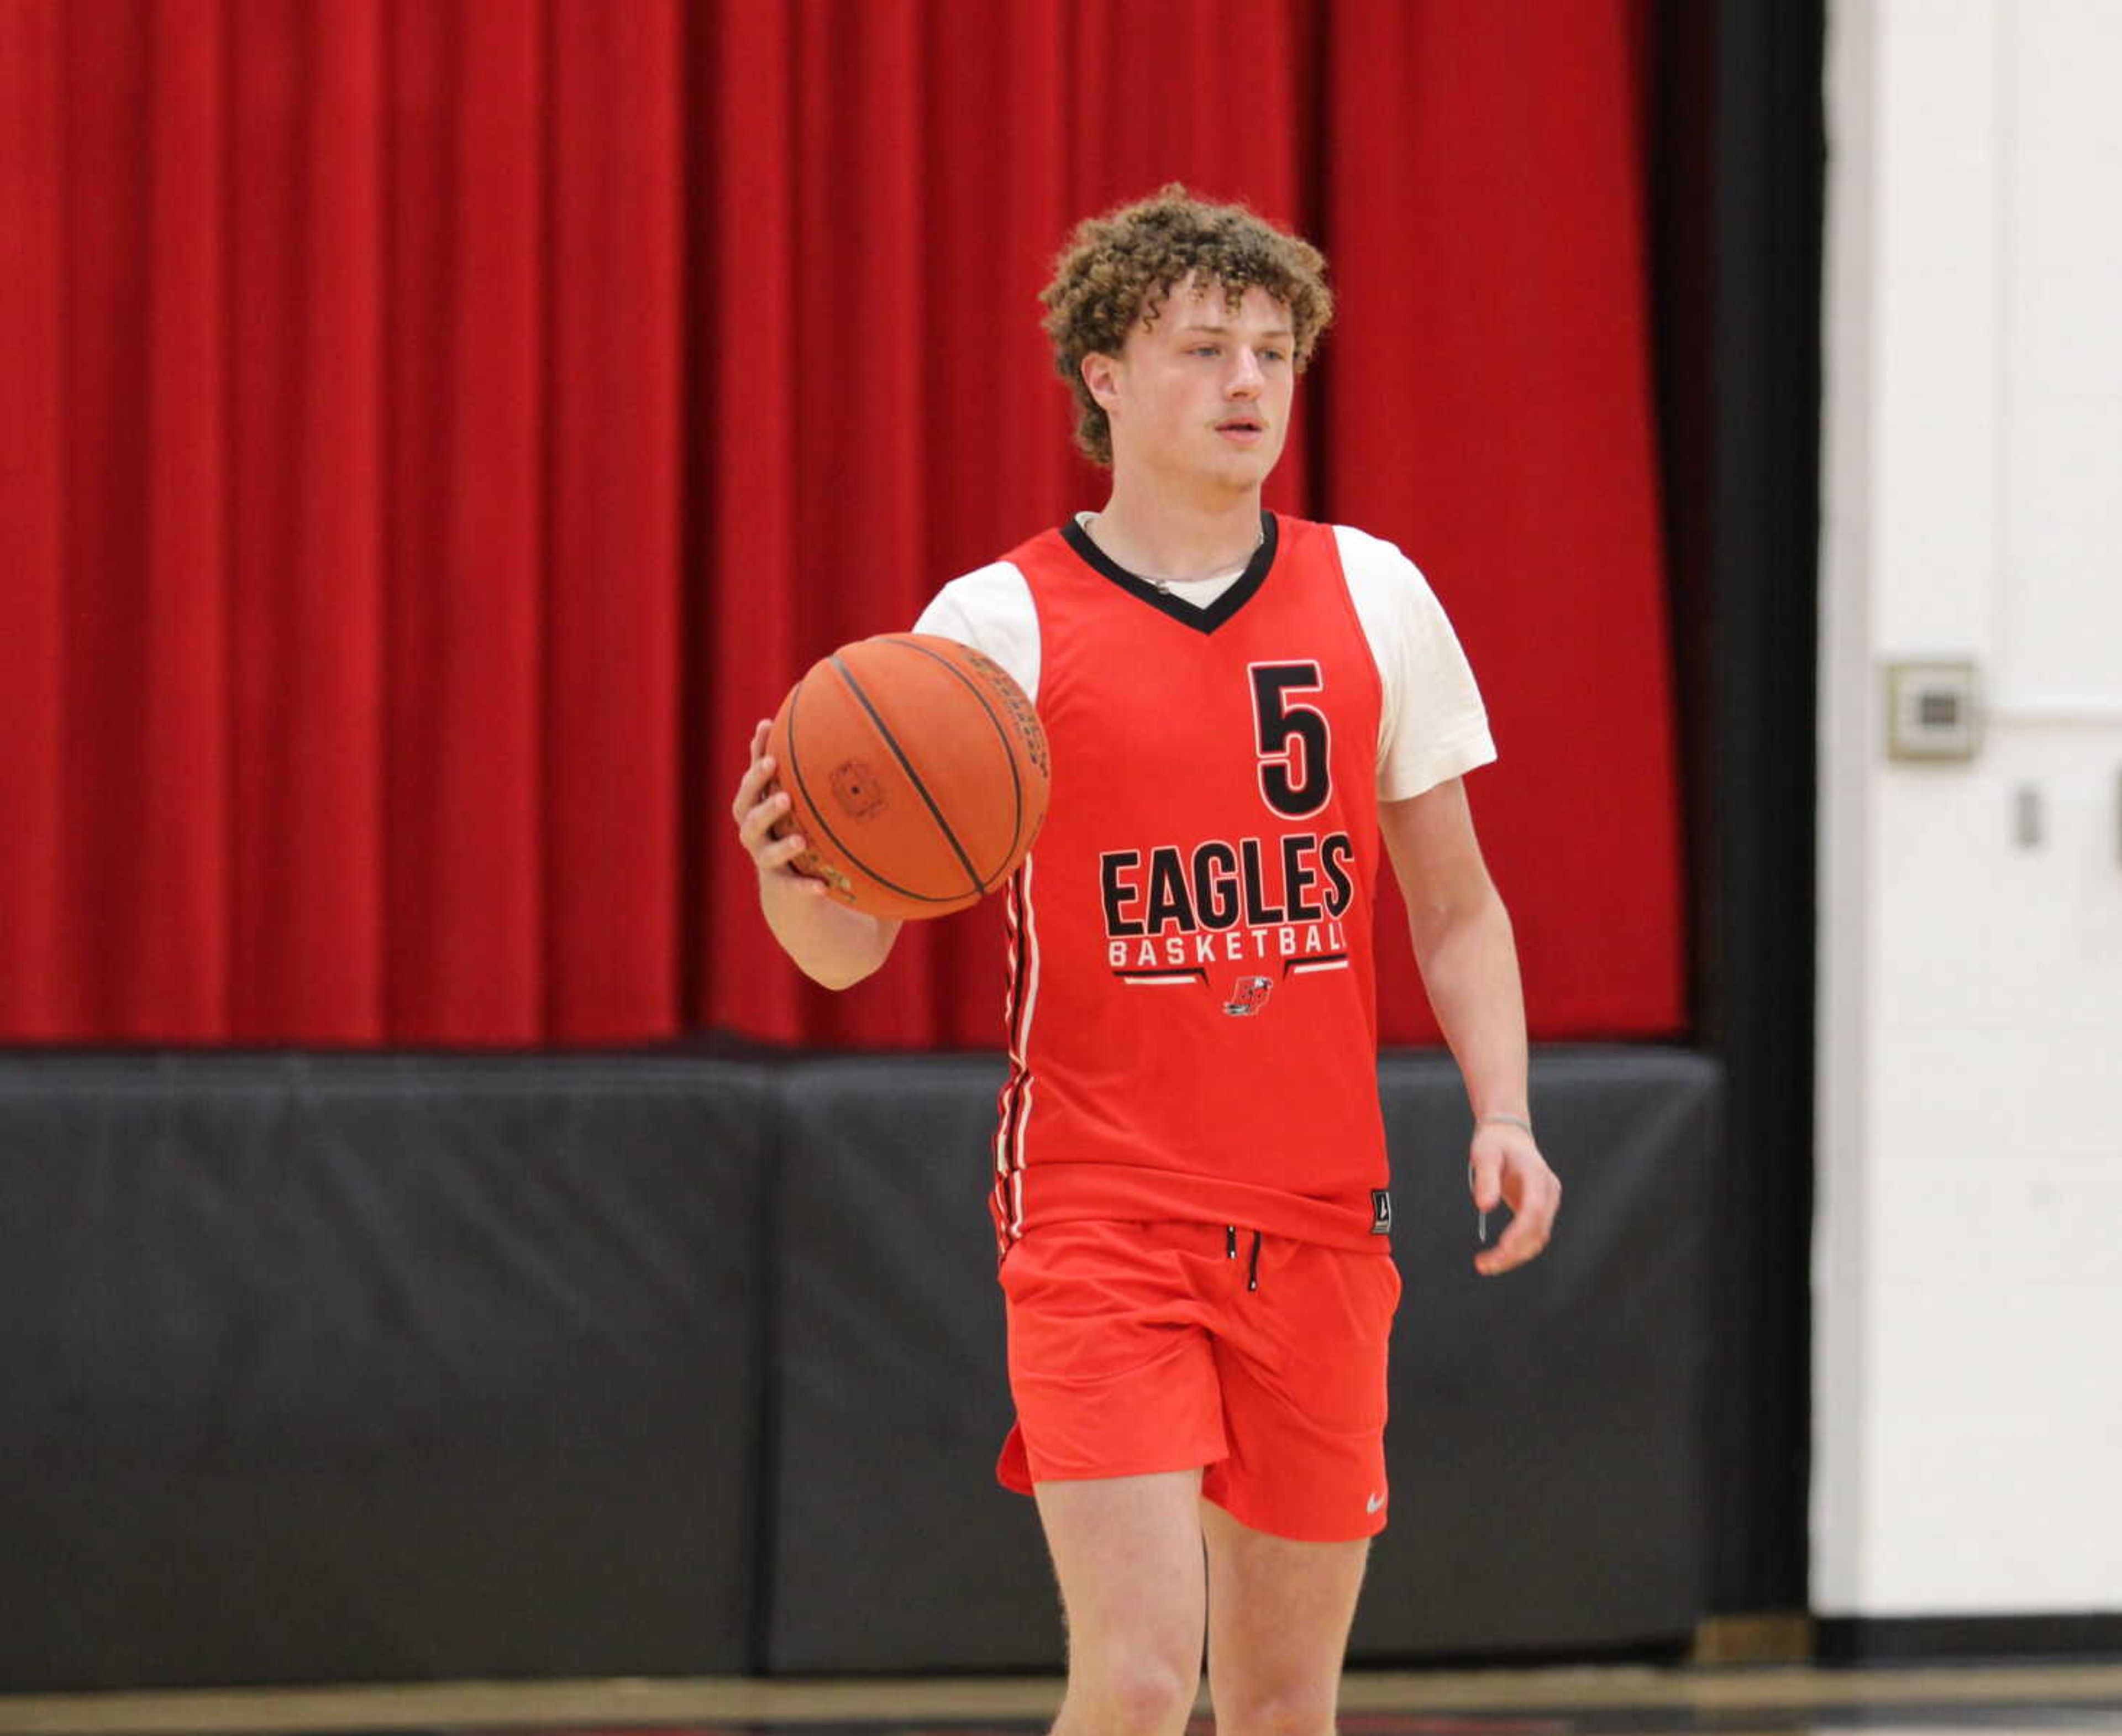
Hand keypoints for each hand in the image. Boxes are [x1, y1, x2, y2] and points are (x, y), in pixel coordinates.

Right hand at [732, 719, 824, 895]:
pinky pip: (792, 888)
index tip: (770, 758)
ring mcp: (766, 863)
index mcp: (752, 810)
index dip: (756, 774)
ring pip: (767, 855)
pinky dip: (805, 886)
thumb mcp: (776, 795)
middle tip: (785, 796)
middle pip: (750, 820)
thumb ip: (768, 764)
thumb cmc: (782, 826)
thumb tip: (765, 720)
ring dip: (782, 847)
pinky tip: (823, 886)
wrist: (785, 886)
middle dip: (766, 807)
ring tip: (801, 841)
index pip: (749, 789)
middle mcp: (754, 836)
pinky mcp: (782, 888)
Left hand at [1468, 1119, 1559, 1275]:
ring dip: (1515, 1256)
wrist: (1509, 1134)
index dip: (1519, 1232)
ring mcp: (1548, 1201)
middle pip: (1538, 1230)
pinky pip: (1533, 1235)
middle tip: (1482, 1265)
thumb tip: (1484, 1206)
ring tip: (1485, 1264)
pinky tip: (1498, 1256)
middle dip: (1512, 1252)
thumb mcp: (1484, 1154)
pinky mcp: (1541, 1209)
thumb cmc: (1494, 1142)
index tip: (1501, 1248)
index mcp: (1537, 1175)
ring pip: (1538, 1238)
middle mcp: (1548, 1191)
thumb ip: (1485, 1178)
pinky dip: (1518, 1249)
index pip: (1533, 1210)